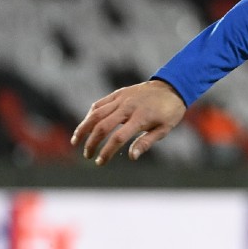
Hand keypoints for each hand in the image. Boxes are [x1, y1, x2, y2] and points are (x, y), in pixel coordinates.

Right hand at [71, 79, 186, 164]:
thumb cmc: (169, 111)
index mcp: (140, 118)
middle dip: (91, 143)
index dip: (107, 151)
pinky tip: (86, 125)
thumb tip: (131, 157)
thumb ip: (146, 142)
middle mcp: (127, 107)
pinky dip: (90, 115)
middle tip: (88, 155)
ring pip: (96, 114)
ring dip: (83, 128)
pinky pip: (99, 104)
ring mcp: (121, 99)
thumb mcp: (164, 129)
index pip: (118, 138)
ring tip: (76, 141)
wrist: (171, 87)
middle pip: (102, 126)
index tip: (100, 162)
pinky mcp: (118, 93)